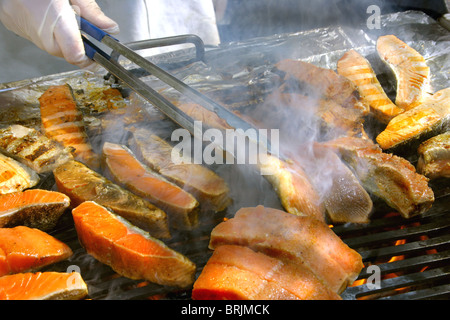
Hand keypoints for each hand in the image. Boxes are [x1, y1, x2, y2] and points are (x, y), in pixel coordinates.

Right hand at [0, 0, 118, 69]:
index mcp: (55, 17)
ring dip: (62, 37)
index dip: (91, 60)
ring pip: (52, 46)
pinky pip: (38, 37)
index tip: (99, 58)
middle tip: (82, 27)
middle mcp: (39, 30)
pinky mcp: (14, 26)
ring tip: (61, 15)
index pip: (76, 55)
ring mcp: (25, 30)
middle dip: (78, 44)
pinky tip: (46, 14)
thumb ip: (91, 11)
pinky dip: (47, 31)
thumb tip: (111, 28)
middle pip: (66, 53)